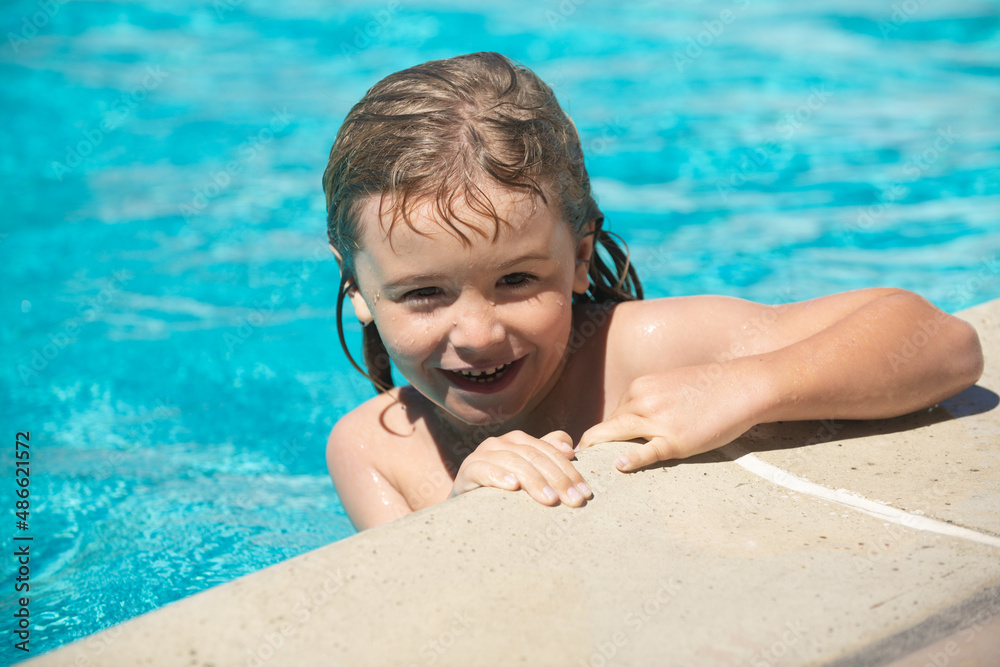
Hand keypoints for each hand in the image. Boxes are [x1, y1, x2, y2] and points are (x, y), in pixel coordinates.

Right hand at [451, 430, 592, 505]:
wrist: (465, 508)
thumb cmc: (502, 492)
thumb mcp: (528, 477)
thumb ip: (547, 457)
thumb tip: (570, 448)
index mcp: (519, 441)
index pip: (550, 451)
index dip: (570, 470)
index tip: (586, 492)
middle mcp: (501, 443)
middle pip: (535, 456)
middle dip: (558, 479)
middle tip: (574, 501)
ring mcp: (483, 454)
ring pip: (514, 461)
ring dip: (534, 480)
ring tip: (550, 500)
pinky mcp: (468, 470)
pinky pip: (484, 469)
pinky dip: (499, 476)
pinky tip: (513, 487)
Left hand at [577, 366, 760, 471]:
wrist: (743, 386)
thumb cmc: (711, 388)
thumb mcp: (672, 386)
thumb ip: (651, 402)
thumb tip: (637, 422)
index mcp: (640, 388)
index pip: (614, 417)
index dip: (604, 438)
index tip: (591, 453)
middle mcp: (642, 401)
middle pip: (606, 428)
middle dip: (588, 448)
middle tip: (574, 467)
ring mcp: (658, 421)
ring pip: (616, 437)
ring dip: (598, 455)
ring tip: (583, 474)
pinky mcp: (675, 439)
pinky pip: (646, 451)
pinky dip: (629, 458)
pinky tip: (617, 466)